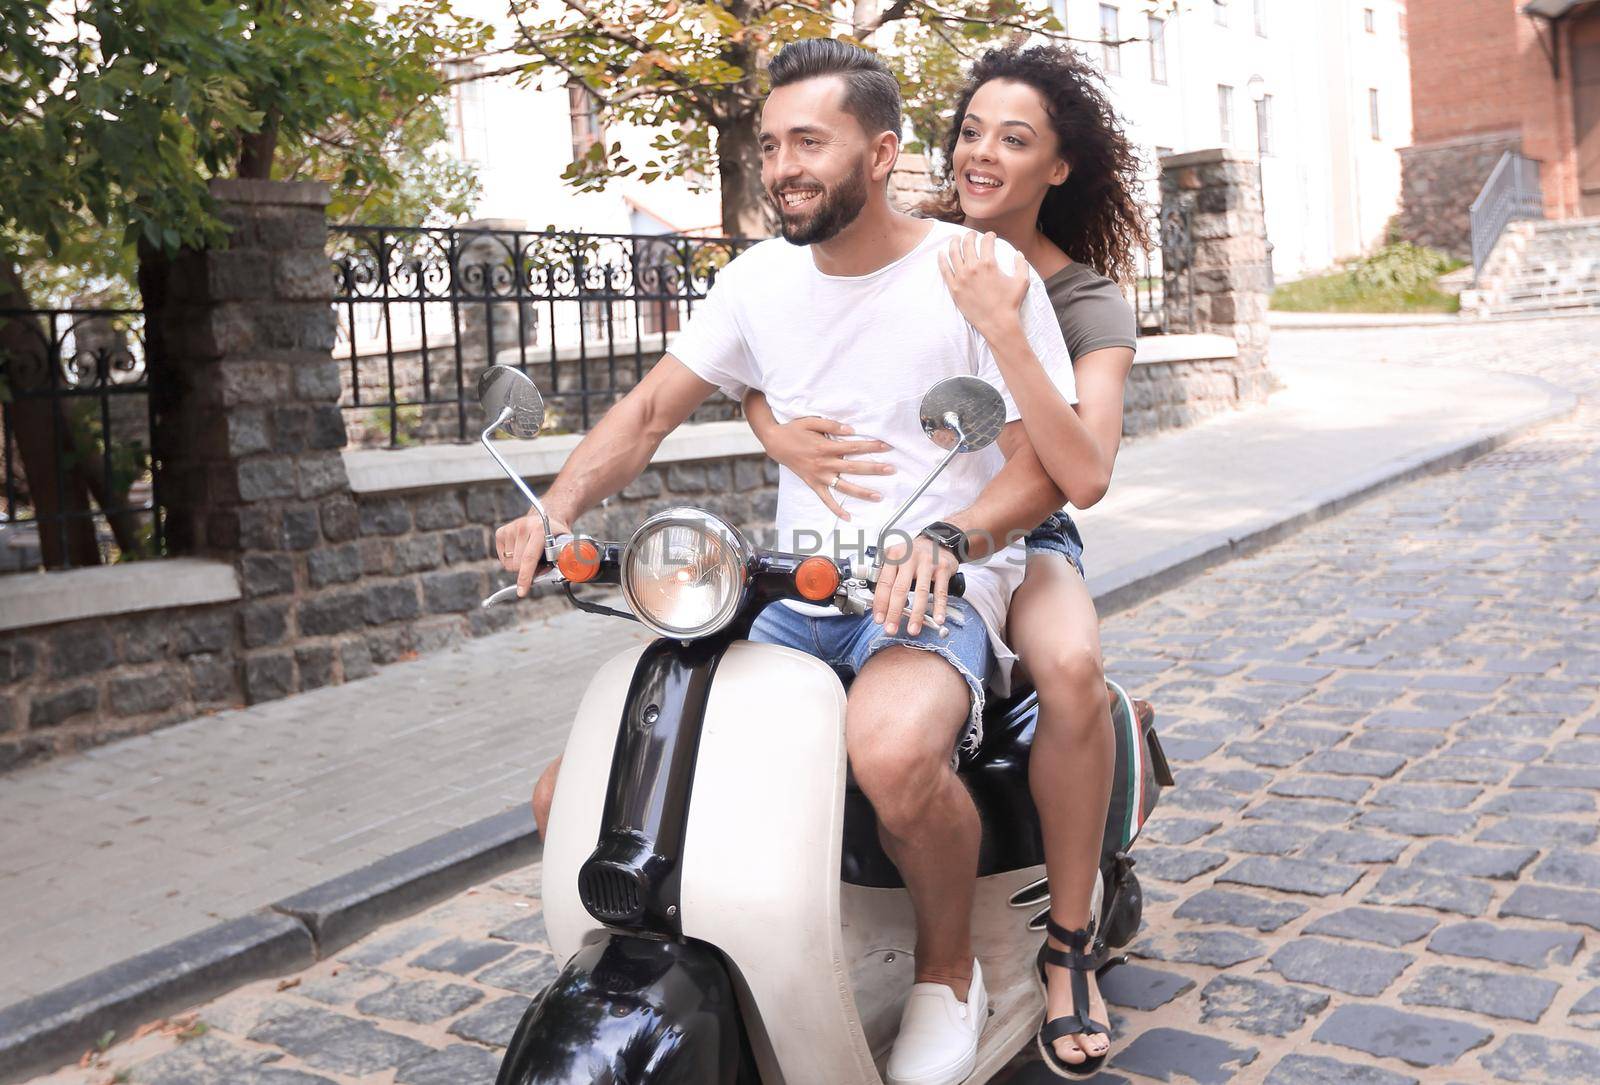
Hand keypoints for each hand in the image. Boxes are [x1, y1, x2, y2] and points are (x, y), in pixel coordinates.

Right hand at [494, 509, 571, 597]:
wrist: (547, 517)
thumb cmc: (556, 535)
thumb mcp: (565, 545)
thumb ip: (564, 561)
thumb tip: (561, 577)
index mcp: (540, 529)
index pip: (529, 558)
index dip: (525, 577)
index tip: (522, 592)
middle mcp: (523, 526)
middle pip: (517, 565)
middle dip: (527, 571)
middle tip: (539, 563)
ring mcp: (510, 528)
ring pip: (509, 564)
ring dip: (520, 565)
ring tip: (531, 555)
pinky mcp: (501, 531)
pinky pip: (503, 558)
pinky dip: (511, 560)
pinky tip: (521, 550)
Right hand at [761, 415, 893, 520]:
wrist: (775, 443)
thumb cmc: (794, 430)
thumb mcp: (811, 421)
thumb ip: (832, 425)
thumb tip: (852, 430)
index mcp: (826, 447)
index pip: (853, 447)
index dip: (871, 446)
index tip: (887, 446)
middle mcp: (824, 463)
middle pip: (853, 467)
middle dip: (874, 468)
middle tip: (892, 469)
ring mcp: (819, 476)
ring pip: (843, 486)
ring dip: (861, 492)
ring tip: (879, 496)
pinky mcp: (812, 484)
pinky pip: (825, 499)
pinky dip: (836, 509)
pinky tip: (848, 517)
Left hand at [873, 534, 958, 636]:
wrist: (939, 540)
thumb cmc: (914, 554)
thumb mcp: (896, 558)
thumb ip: (886, 576)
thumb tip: (878, 603)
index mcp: (894, 556)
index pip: (884, 583)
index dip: (880, 603)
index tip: (879, 619)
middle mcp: (909, 558)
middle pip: (899, 589)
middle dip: (894, 612)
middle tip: (891, 628)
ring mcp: (927, 563)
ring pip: (920, 592)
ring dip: (916, 614)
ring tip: (913, 629)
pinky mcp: (943, 568)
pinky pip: (940, 592)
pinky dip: (939, 607)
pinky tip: (937, 619)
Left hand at [939, 232, 1028, 340]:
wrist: (997, 323)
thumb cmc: (1010, 303)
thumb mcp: (1022, 282)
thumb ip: (1021, 265)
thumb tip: (1018, 253)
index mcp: (989, 264)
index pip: (986, 242)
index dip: (989, 236)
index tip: (990, 236)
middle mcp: (973, 268)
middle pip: (967, 244)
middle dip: (970, 236)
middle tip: (971, 234)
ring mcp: (961, 278)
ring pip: (953, 254)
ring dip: (954, 243)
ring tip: (955, 239)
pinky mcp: (954, 288)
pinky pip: (944, 270)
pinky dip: (942, 259)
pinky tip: (941, 253)